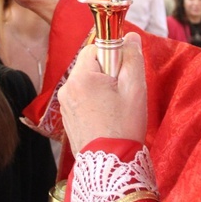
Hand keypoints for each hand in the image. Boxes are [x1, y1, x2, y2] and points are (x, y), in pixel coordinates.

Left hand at [59, 33, 146, 153]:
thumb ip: (132, 57)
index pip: (95, 48)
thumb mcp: (135, 88)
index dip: (113, 57)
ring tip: (114, 109)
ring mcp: (64, 104)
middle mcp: (67, 88)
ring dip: (101, 88)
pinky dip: (94, 102)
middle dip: (107, 73)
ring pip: (86, 82)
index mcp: (82, 77)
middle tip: (121, 93)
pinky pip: (81, 98)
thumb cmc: (124, 126)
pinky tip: (106, 118)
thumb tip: (129, 36)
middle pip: (90, 65)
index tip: (123, 74)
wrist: (110, 166)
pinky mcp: (67, 117)